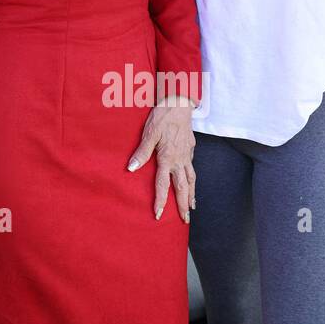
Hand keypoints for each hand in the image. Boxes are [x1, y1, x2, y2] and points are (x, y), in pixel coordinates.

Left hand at [126, 99, 195, 221]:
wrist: (180, 103)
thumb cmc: (162, 117)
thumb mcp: (148, 133)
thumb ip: (141, 152)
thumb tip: (131, 168)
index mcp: (167, 158)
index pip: (162, 185)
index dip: (160, 201)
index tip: (159, 215)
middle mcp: (179, 160)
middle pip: (182, 188)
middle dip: (183, 205)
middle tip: (185, 220)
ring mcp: (186, 155)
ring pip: (191, 180)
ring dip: (191, 195)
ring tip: (192, 207)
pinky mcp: (190, 149)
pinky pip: (192, 169)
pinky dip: (193, 180)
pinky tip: (191, 184)